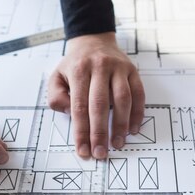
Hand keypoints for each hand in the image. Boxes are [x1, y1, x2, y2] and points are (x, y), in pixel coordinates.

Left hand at [48, 32, 144, 158]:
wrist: (94, 41)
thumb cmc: (75, 65)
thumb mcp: (56, 77)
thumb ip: (56, 97)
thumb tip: (69, 113)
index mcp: (79, 70)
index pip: (79, 106)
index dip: (81, 131)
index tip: (83, 150)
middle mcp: (100, 67)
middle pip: (100, 104)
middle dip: (100, 132)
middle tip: (101, 152)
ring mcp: (118, 68)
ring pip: (123, 99)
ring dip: (121, 124)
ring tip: (118, 143)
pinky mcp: (132, 70)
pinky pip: (138, 94)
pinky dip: (137, 113)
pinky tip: (133, 128)